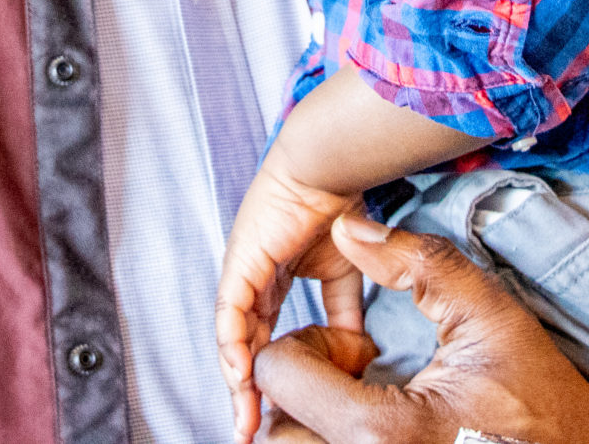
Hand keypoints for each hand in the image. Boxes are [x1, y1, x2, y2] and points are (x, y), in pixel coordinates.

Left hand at [217, 157, 363, 443]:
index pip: (264, 341)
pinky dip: (233, 344)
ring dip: (236, 379)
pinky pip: (230, 312)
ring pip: (233, 338)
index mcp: (273, 284)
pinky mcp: (241, 265)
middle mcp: (252, 283)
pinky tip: (240, 374)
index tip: (276, 414)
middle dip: (246, 392)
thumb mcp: (344, 276)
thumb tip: (357, 351)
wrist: (331, 171)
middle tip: (250, 430)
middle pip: (242, 348)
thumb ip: (345, 313)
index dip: (268, 378)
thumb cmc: (337, 209)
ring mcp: (242, 274)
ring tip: (243, 416)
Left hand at [253, 214, 588, 443]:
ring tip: (360, 404)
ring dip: (310, 421)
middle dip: (299, 391)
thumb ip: (419, 263)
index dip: (310, 346)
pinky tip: (375, 430)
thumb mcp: (490, 317)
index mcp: (382, 431)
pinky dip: (329, 441)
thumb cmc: (543, 408)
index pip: (280, 378)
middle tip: (352, 375)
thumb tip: (349, 227)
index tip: (358, 346)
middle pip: (276, 430)